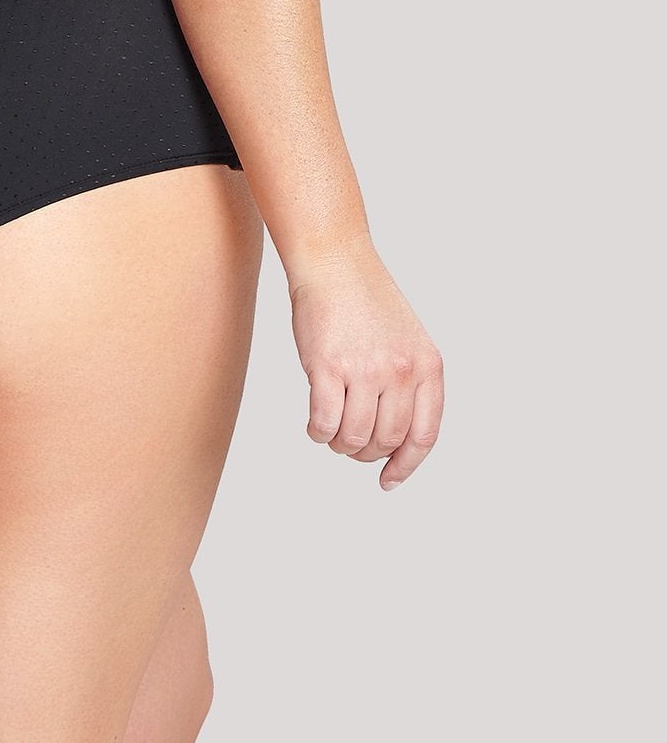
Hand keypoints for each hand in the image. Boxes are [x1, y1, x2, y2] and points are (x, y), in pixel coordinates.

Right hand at [288, 242, 443, 491]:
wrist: (334, 262)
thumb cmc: (364, 301)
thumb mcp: (407, 341)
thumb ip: (408, 385)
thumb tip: (395, 442)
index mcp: (428, 366)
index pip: (424, 436)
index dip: (405, 465)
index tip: (388, 480)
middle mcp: (401, 371)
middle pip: (386, 441)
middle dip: (365, 452)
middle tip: (349, 442)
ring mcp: (365, 369)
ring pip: (354, 438)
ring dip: (339, 443)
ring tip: (330, 430)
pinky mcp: (328, 366)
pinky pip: (324, 422)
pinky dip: (318, 431)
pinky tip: (314, 424)